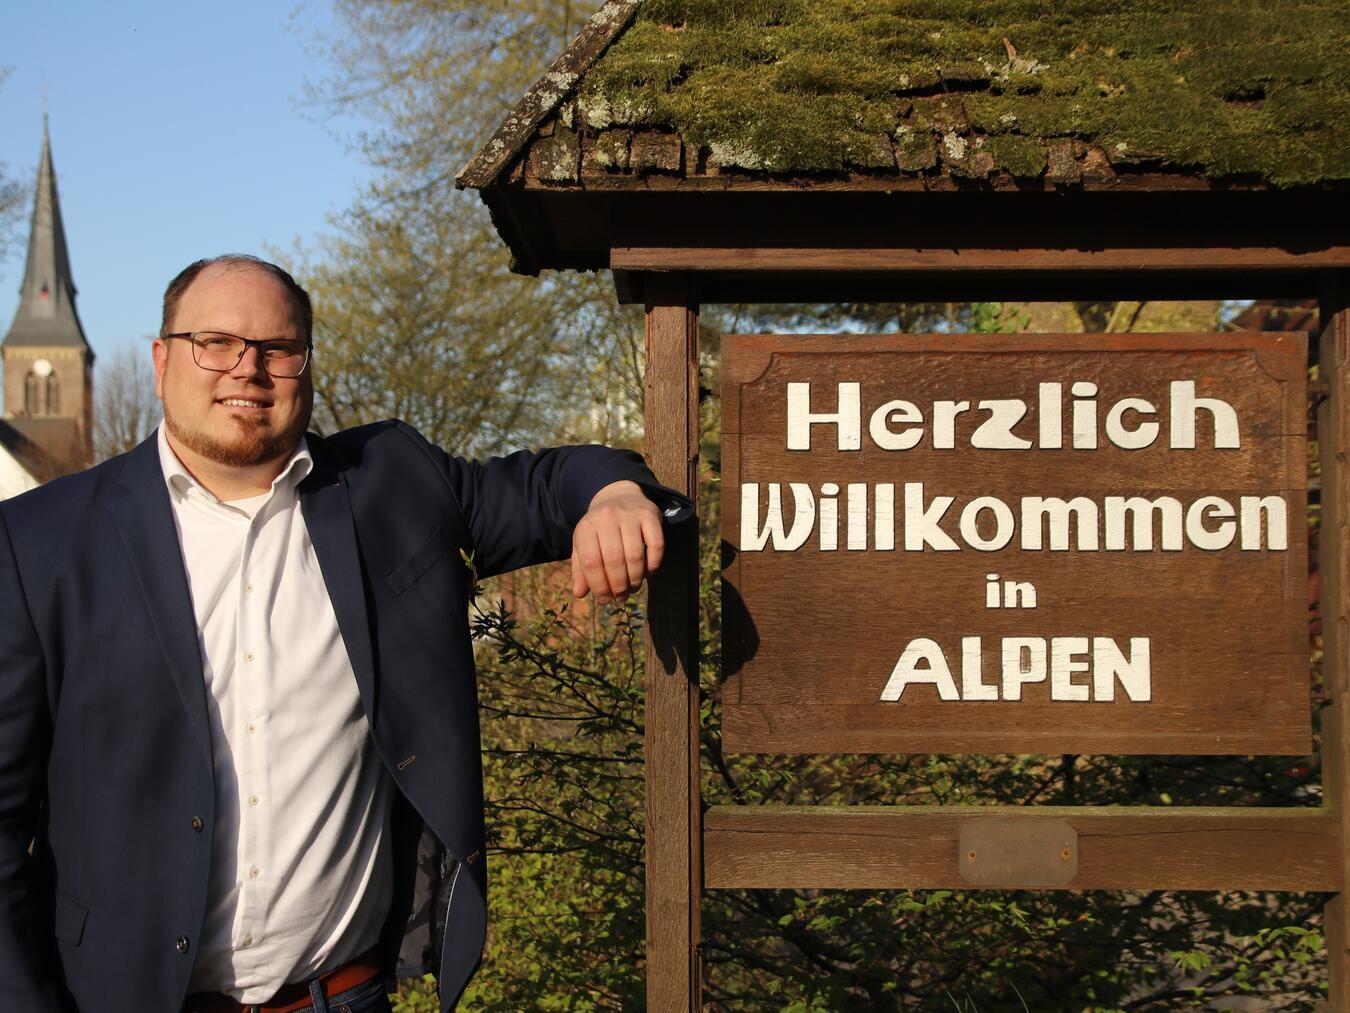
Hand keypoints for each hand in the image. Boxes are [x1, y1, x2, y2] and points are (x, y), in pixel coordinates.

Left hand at [571, 480, 664, 602]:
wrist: (618, 495)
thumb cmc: (599, 528)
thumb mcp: (583, 543)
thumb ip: (580, 568)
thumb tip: (579, 593)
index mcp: (587, 526)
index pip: (591, 562)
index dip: (598, 585)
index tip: (605, 599)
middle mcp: (608, 517)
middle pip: (614, 560)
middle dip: (618, 585)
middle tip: (620, 597)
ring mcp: (631, 515)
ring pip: (635, 556)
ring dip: (635, 579)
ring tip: (633, 588)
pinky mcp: (650, 515)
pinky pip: (656, 545)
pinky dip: (653, 565)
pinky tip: (648, 573)